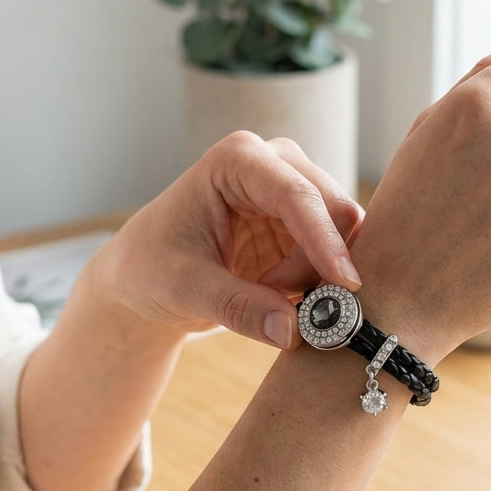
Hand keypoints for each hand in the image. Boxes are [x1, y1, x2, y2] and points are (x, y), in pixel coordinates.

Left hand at [96, 132, 364, 348]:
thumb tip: (293, 330)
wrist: (144, 276)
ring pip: (341, 234)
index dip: (324, 240)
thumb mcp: (184, 289)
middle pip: (332, 209)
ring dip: (318, 276)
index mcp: (236, 160)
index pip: (296, 195)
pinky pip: (335, 252)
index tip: (346, 285)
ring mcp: (292, 189)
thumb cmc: (152, 268)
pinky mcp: (303, 221)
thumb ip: (238, 306)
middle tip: (290, 306)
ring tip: (268, 298)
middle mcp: (273, 163)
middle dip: (321, 264)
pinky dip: (320, 280)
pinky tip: (281, 296)